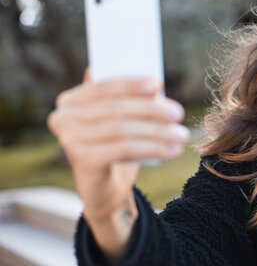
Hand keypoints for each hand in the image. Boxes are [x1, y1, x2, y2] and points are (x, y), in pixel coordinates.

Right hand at [47, 68, 188, 259]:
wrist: (105, 186)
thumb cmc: (116, 143)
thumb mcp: (119, 117)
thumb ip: (126, 97)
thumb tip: (153, 83)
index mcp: (70, 100)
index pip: (103, 86)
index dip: (131, 84)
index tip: (159, 84)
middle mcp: (63, 118)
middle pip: (114, 109)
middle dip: (150, 109)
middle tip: (178, 113)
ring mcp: (70, 141)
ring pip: (121, 130)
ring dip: (157, 131)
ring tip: (181, 134)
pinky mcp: (83, 162)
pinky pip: (123, 150)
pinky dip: (152, 148)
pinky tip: (172, 151)